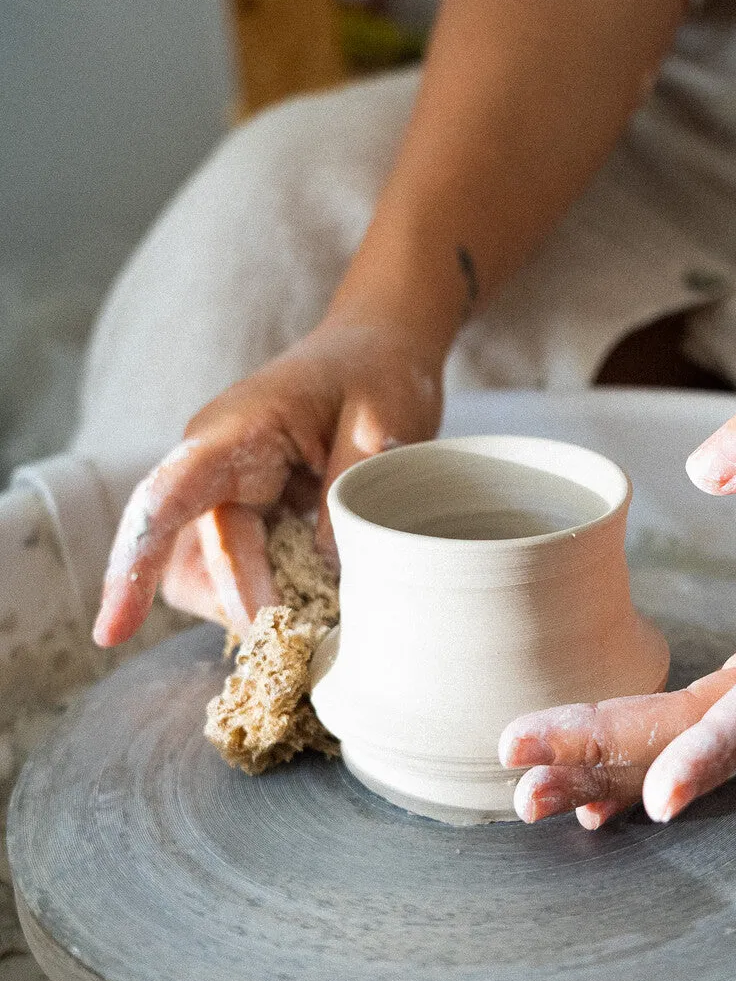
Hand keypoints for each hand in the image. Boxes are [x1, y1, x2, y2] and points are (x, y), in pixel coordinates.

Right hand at [92, 316, 442, 646]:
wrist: (380, 347)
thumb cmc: (376, 373)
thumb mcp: (380, 422)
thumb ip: (350, 492)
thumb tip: (323, 568)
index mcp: (229, 435)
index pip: (163, 502)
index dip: (132, 568)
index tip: (109, 634)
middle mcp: (214, 469)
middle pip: (199, 561)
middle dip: (245, 605)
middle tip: (306, 629)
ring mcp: (230, 494)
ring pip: (213, 576)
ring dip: (256, 604)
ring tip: (319, 608)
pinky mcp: (255, 514)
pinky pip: (246, 571)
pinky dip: (276, 593)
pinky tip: (317, 595)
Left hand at [500, 377, 735, 826]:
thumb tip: (708, 471)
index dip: (721, 742)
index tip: (664, 792)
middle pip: (716, 728)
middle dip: (622, 756)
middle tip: (525, 777)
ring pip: (703, 745)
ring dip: (617, 774)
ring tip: (532, 796)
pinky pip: (706, 737)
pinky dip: (645, 768)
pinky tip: (590, 799)